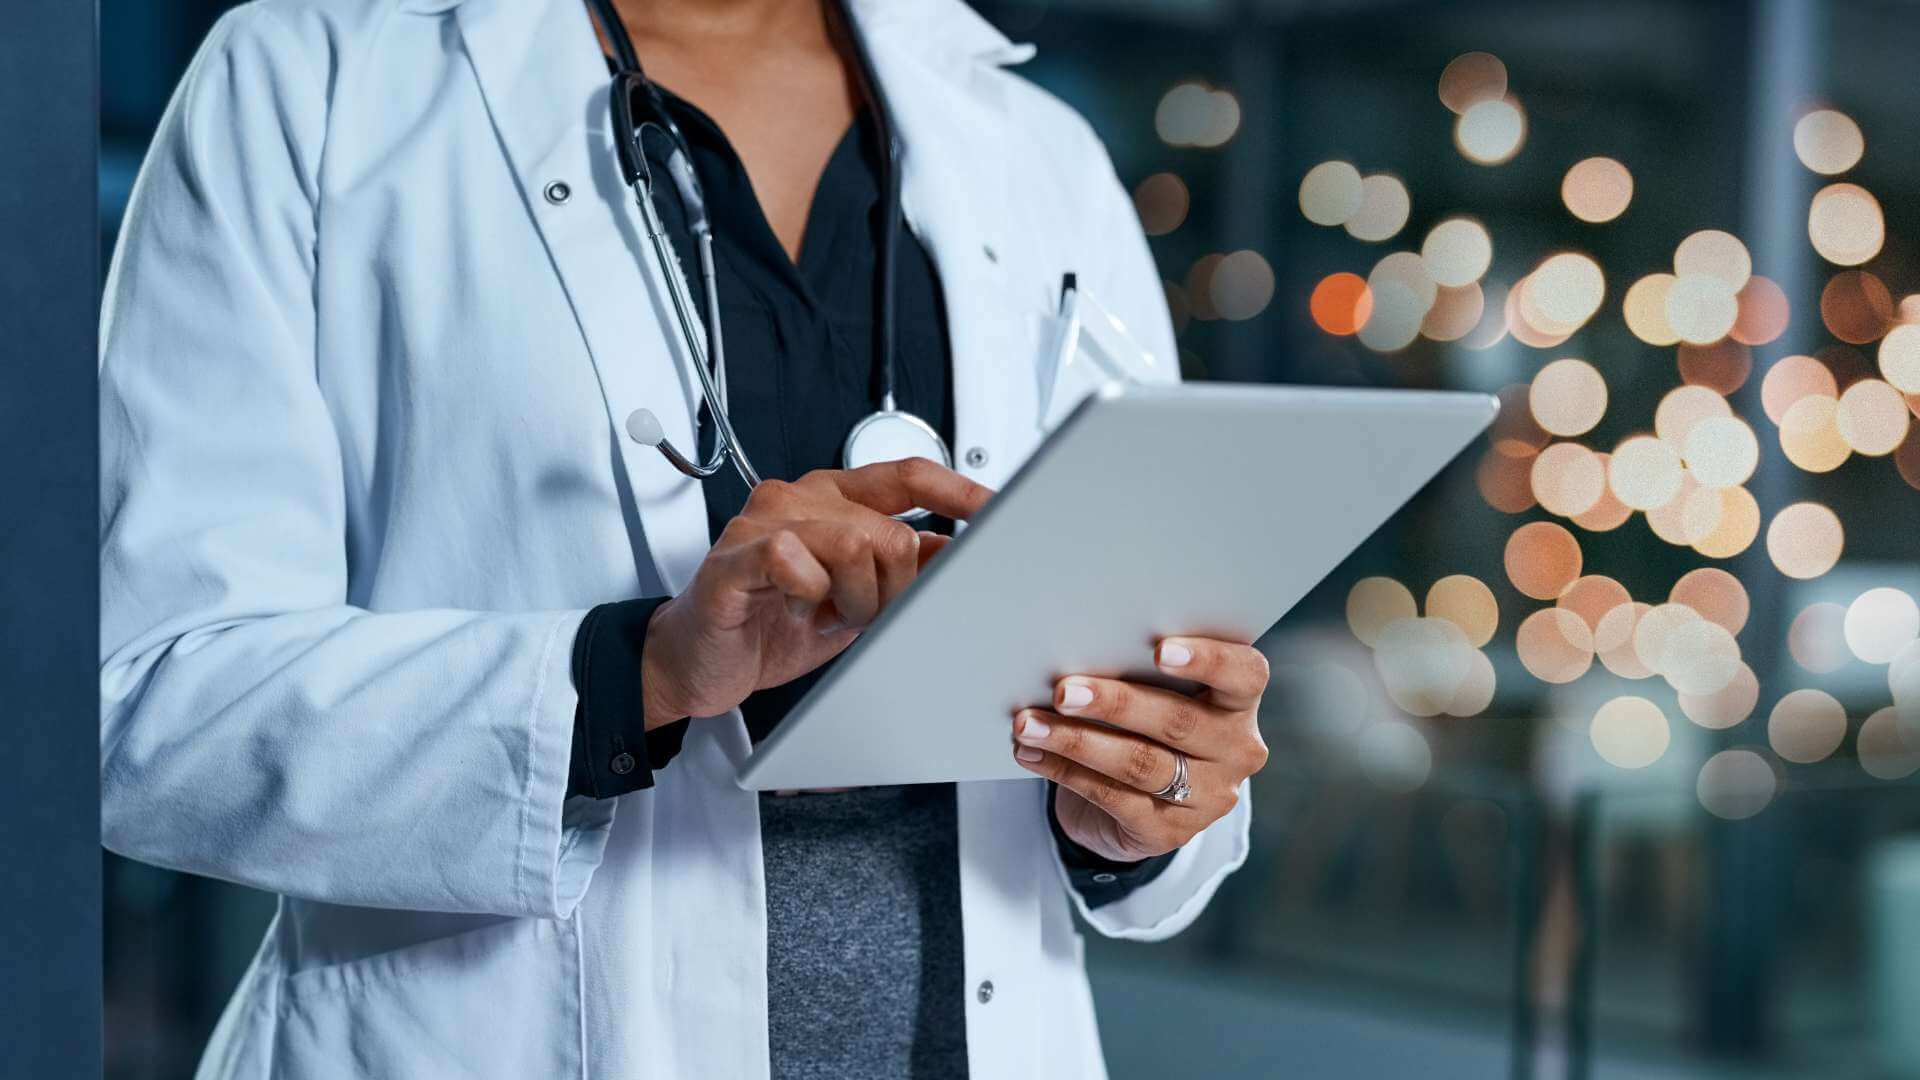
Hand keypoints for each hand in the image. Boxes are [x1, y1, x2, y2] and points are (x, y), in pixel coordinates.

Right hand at [640, 458, 992, 727]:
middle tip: (869, 615)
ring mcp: (765, 521)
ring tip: (829, 617)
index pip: (908, 475)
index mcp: (834, 499)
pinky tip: (798, 609)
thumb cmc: (771, 625)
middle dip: (895, 587)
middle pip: (889, 527)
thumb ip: (903, 570)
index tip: (998, 512)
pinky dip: (809, 593)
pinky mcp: (736, 555)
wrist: (696, 662)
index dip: (959, 492)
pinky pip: (794, 559)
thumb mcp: (856, 599)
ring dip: (855, 598)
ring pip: (852, 542)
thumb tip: (964, 556)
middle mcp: (801, 498)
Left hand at [1011, 637, 1269, 862]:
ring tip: (1029, 725)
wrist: (1138, 803)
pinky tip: (1032, 754)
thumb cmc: (1146, 723)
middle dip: (1115, 703)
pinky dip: (1065, 772)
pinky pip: (1112, 798)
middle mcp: (1236, 751)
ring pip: (1139, 763)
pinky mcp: (1169, 832)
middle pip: (1178, 721)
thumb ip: (1140, 672)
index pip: (1244, 675)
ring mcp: (1207, 797)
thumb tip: (1078, 650)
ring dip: (1076, 741)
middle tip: (1063, 691)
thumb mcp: (1158, 694)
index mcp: (1240, 703)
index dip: (1208, 660)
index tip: (1160, 649)